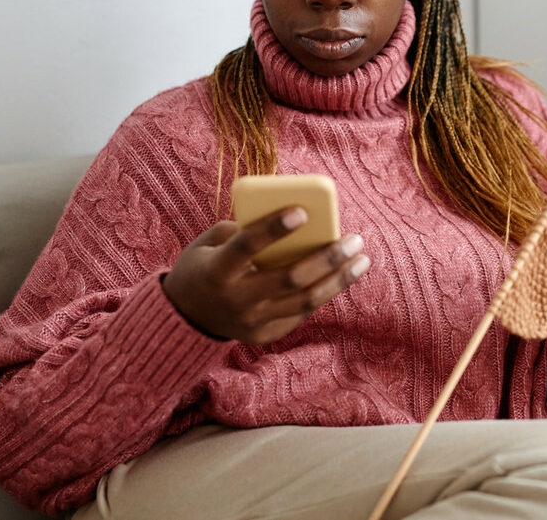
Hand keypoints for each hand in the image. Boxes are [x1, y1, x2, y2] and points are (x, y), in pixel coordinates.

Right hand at [161, 207, 369, 343]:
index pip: (246, 246)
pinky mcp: (265, 335)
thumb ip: (241, 230)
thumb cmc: (203, 267)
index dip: (273, 229)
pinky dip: (324, 293)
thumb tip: (290, 224)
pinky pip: (302, 313)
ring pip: (305, 301)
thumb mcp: (207, 244)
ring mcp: (252, 322)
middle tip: (354, 239)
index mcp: (216, 271)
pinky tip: (342, 276)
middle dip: (327, 258)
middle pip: (289, 279)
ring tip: (362, 260)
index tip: (302, 211)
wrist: (184, 318)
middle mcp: (236, 300)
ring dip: (338, 280)